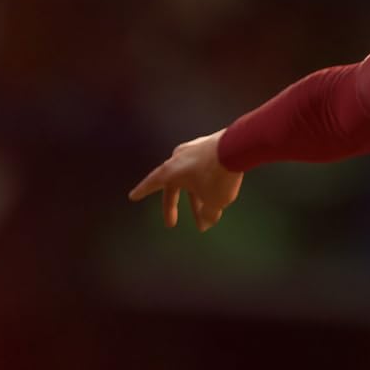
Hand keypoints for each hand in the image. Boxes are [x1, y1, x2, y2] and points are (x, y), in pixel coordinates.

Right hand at [129, 131, 243, 231]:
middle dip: (173, 207)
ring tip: (207, 216)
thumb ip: (208, 215)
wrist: (237, 147)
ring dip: (197, 198)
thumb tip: (207, 223)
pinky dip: (207, 183)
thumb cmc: (218, 176)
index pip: (151, 184)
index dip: (142, 192)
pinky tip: (219, 193)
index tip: (133, 196)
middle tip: (171, 224)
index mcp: (170, 171)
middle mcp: (177, 158)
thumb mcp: (213, 202)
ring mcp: (193, 150)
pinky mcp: (210, 145)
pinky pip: (204, 168)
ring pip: (191, 179)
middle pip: (173, 187)